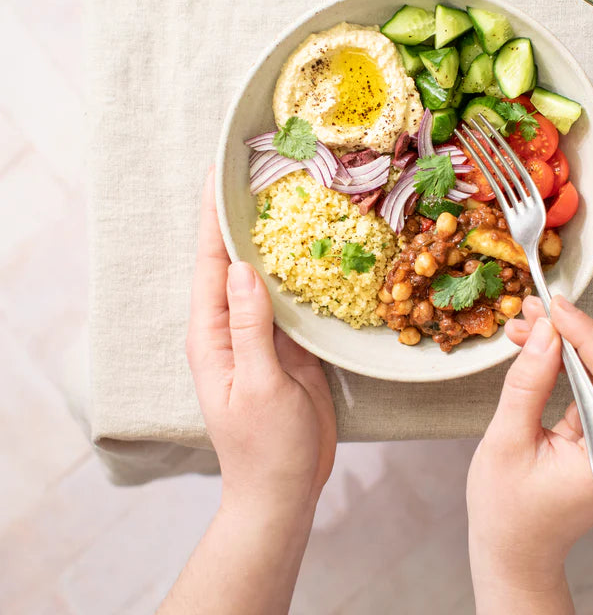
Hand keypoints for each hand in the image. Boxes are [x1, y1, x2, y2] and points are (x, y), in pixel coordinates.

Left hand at [186, 169, 335, 522]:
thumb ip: (250, 327)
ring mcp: (261, 332)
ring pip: (266, 274)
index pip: (210, 263)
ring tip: (290, 195)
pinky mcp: (289, 342)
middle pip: (234, 259)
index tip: (220, 173)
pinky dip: (300, 269)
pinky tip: (317, 248)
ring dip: (275, 237)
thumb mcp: (258, 386)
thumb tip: (243, 267)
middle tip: (262, 170)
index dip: (214, 216)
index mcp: (211, 333)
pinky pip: (292, 296)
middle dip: (243, 215)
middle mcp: (232, 325)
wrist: (285, 487)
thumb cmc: (265, 446)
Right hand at [467, 295, 592, 612]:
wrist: (518, 551)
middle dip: (571, 333)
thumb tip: (543, 330)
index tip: (551, 306)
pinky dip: (567, 365)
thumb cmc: (508, 509)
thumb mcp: (508, 441)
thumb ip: (528, 383)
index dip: (585, 332)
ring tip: (523, 327)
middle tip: (528, 311)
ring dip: (566, 345)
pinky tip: (538, 349)